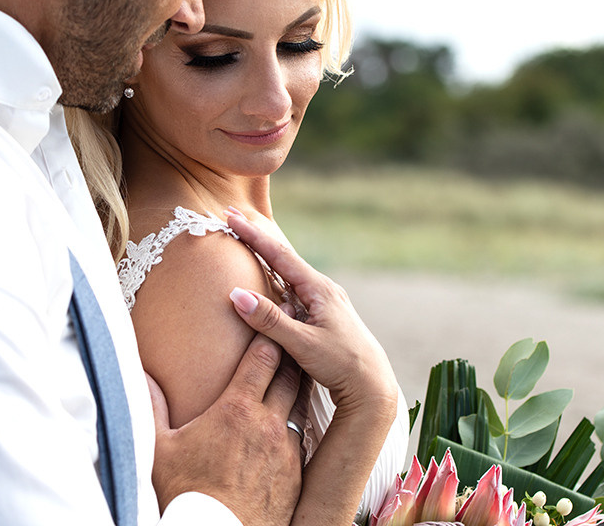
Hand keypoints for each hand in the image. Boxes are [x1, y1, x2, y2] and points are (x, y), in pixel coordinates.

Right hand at [150, 329, 303, 524]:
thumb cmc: (187, 495)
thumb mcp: (160, 448)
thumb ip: (153, 406)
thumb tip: (142, 375)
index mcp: (236, 410)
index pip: (263, 359)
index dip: (268, 337)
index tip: (270, 325)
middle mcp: (267, 423)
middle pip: (289, 375)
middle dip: (290, 354)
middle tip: (292, 338)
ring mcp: (286, 448)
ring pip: (300, 404)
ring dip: (298, 387)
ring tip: (297, 373)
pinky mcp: (296, 472)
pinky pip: (302, 438)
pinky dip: (297, 424)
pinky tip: (290, 422)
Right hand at [225, 209, 398, 416]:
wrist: (372, 386)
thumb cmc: (342, 364)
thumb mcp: (303, 344)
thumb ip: (270, 320)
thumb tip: (237, 295)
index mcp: (319, 289)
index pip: (279, 255)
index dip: (253, 236)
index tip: (231, 217)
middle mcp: (323, 289)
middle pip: (284, 258)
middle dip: (257, 239)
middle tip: (233, 220)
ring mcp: (324, 302)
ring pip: (289, 273)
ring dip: (266, 258)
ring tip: (246, 241)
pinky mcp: (323, 316)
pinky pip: (294, 290)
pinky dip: (275, 279)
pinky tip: (268, 280)